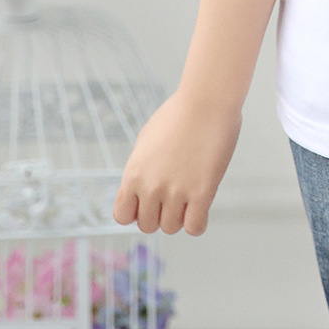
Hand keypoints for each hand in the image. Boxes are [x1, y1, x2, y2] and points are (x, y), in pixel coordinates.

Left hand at [112, 90, 241, 237]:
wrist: (206, 101)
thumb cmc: (178, 115)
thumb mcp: (146, 141)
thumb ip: (139, 169)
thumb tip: (138, 191)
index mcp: (133, 174)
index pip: (122, 216)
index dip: (136, 212)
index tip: (150, 202)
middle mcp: (150, 186)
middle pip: (148, 226)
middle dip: (160, 215)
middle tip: (173, 198)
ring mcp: (176, 191)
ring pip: (171, 228)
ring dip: (180, 217)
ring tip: (189, 198)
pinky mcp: (202, 192)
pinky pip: (195, 227)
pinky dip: (198, 223)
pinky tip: (201, 207)